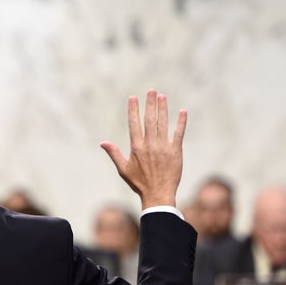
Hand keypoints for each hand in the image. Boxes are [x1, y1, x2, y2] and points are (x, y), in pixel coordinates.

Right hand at [101, 90, 187, 208]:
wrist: (158, 194)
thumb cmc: (139, 183)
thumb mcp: (123, 169)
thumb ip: (114, 153)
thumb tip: (102, 143)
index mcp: (136, 148)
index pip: (134, 124)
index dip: (133, 110)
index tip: (133, 98)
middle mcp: (149, 145)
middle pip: (149, 120)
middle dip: (150, 104)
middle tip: (151, 90)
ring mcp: (163, 147)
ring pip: (163, 124)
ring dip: (163, 109)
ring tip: (162, 96)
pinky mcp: (175, 151)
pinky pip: (178, 133)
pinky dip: (181, 122)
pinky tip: (182, 112)